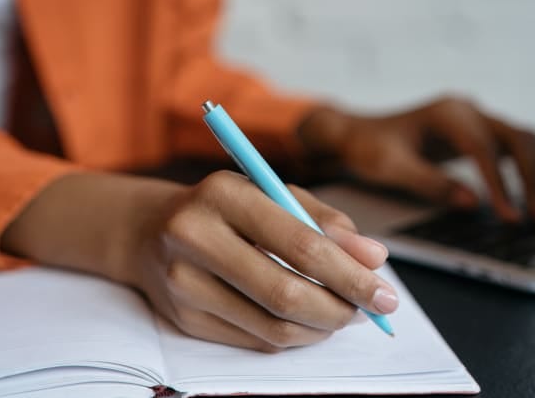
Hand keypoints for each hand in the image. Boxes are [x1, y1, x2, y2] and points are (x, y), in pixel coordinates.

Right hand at [1, 171, 396, 351]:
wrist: (148, 230)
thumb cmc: (224, 207)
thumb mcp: (272, 192)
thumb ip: (325, 220)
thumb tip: (374, 258)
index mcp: (223, 194)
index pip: (300, 244)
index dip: (350, 274)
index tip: (385, 292)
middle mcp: (194, 237)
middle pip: (285, 293)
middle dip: (341, 309)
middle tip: (371, 311)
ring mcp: (182, 283)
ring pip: (272, 326)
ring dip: (321, 328)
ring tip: (343, 314)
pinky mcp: (182, 319)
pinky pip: (254, 341)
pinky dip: (293, 336)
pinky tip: (308, 322)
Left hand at [298, 96, 534, 220]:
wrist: (356, 135)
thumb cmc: (369, 148)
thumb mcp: (391, 167)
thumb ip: (429, 183)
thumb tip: (471, 203)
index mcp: (447, 113)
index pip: (483, 147)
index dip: (499, 182)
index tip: (508, 214)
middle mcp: (466, 110)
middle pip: (517, 136)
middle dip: (534, 175)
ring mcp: (474, 120)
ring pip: (522, 140)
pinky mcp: (477, 134)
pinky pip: (513, 149)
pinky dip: (528, 171)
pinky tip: (534, 198)